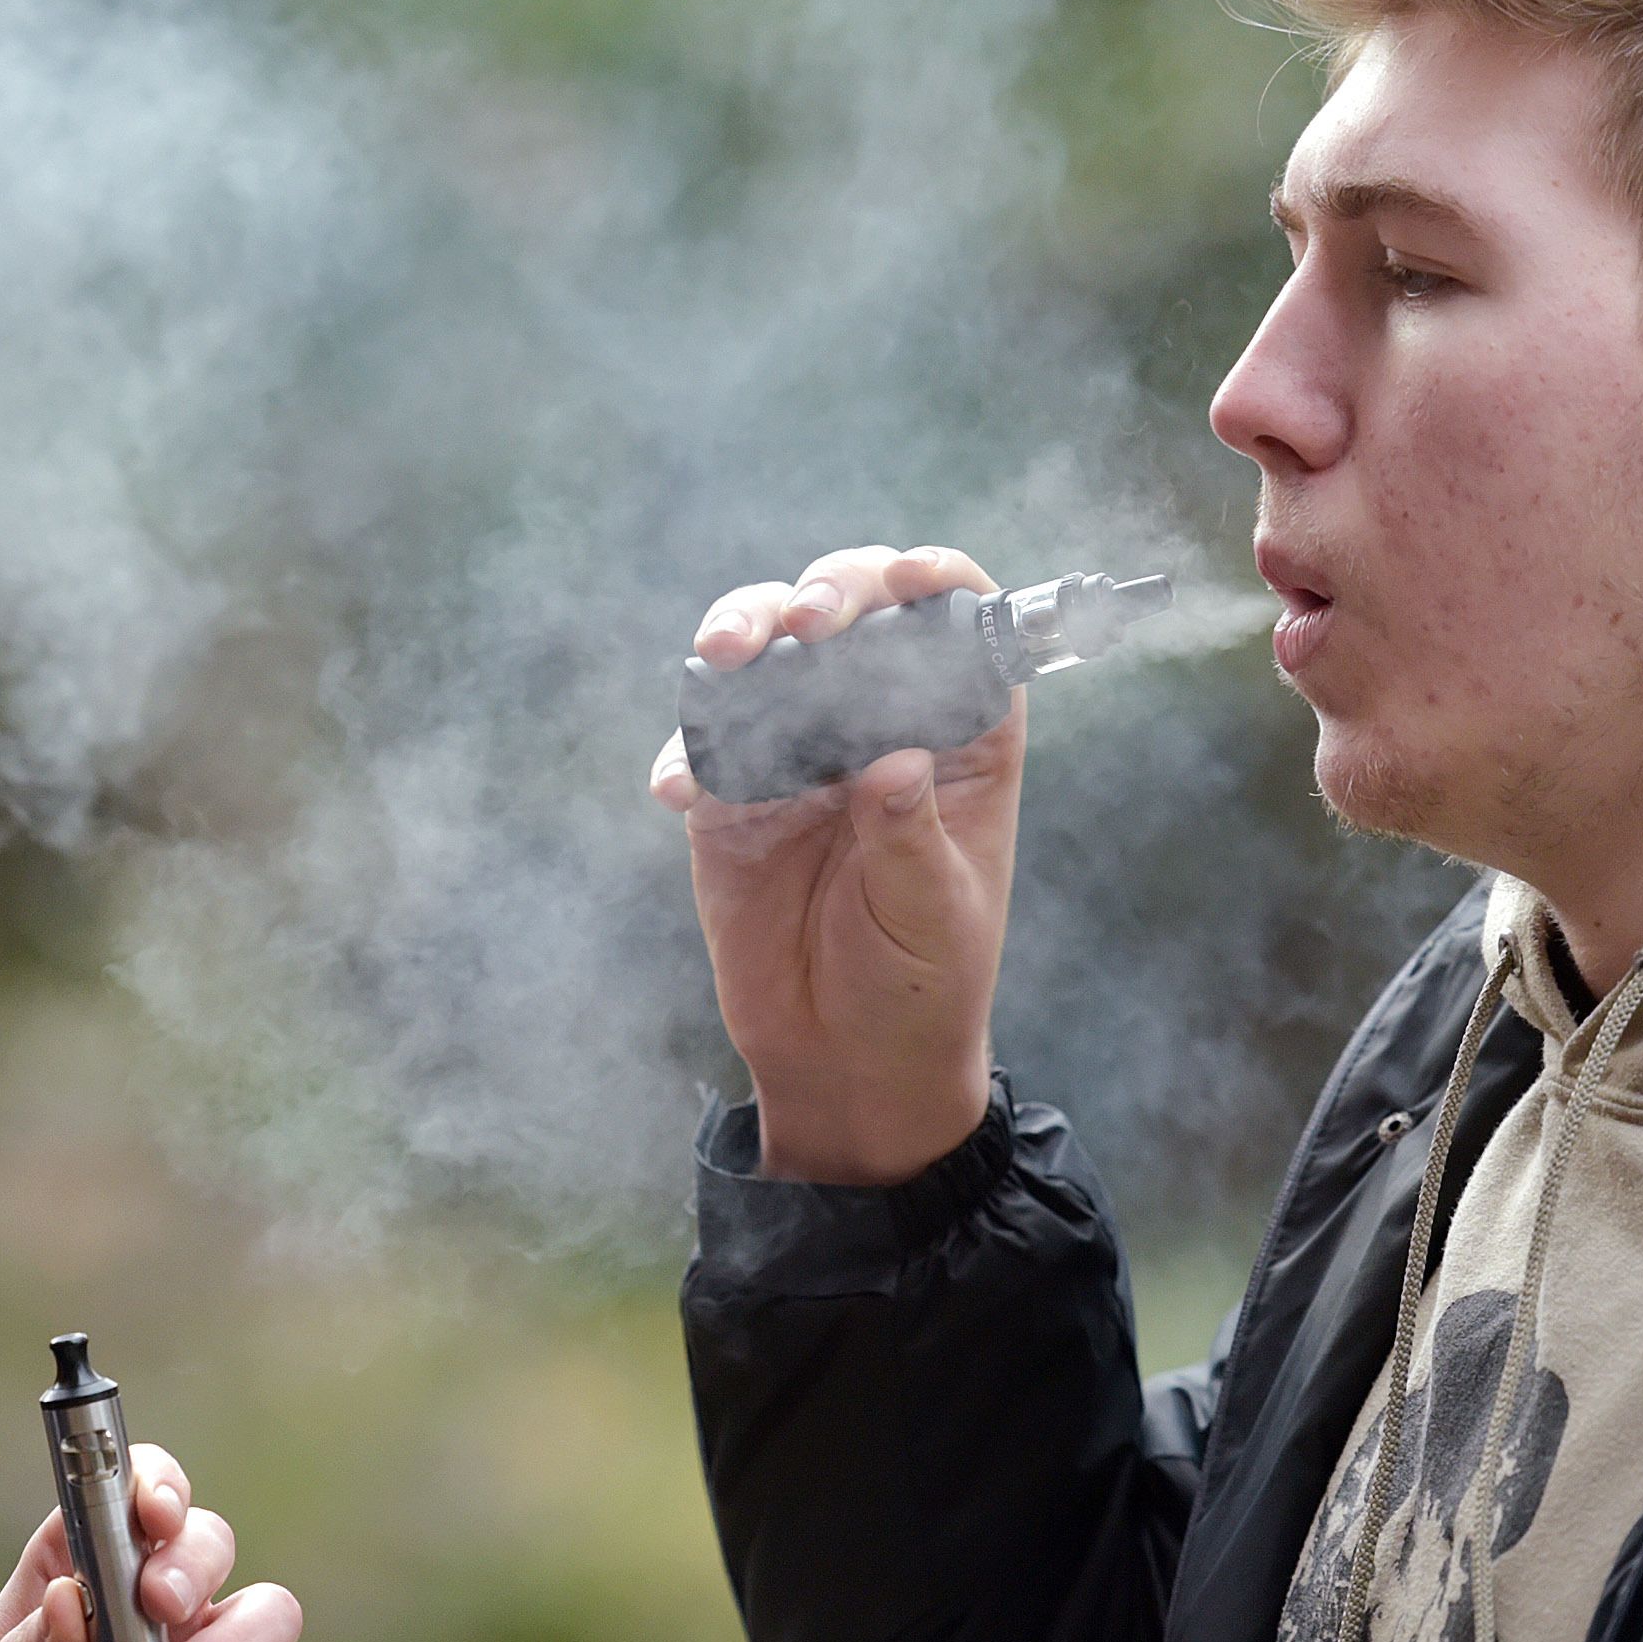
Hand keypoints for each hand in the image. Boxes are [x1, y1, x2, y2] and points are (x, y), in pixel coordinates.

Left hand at [0, 1444, 307, 1641]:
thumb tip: (68, 1598)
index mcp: (88, 1575)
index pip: (140, 1495)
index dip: (158, 1485)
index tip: (152, 1511)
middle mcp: (156, 1613)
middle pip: (211, 1542)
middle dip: (196, 1561)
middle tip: (160, 1605)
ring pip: (271, 1615)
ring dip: (239, 1638)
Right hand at [649, 543, 1019, 1182]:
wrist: (843, 1061)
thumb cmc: (919, 985)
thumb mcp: (934, 914)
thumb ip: (908, 834)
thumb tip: (891, 761)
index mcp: (961, 738)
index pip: (962, 627)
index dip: (936, 584)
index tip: (902, 580)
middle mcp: (879, 723)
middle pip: (853, 615)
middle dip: (824, 595)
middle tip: (801, 625)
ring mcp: (800, 752)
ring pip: (767, 654)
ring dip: (741, 633)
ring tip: (722, 657)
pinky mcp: (730, 795)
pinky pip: (701, 742)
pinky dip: (686, 749)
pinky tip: (681, 788)